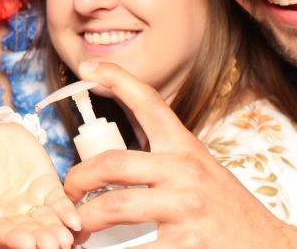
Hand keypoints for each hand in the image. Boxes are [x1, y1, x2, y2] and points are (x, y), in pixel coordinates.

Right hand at [0, 122, 78, 248]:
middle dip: (41, 240)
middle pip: (27, 233)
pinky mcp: (47, 187)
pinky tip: (74, 221)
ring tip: (65, 238)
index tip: (26, 243)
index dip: (13, 240)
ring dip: (56, 231)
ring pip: (46, 222)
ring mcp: (30, 203)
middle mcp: (10, 216)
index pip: (0, 235)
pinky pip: (59, 204)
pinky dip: (68, 213)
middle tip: (52, 245)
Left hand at [63, 62, 296, 247]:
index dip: (117, 79)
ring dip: (84, 221)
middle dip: (77, 179)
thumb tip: (115, 161)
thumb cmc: (230, 214)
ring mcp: (185, 208)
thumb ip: (165, 161)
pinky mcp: (186, 245)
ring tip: (75, 231)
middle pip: (111, 163)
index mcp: (186, 150)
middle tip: (66, 195)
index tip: (87, 66)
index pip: (150, 103)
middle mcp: (185, 172)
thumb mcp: (202, 173)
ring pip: (113, 207)